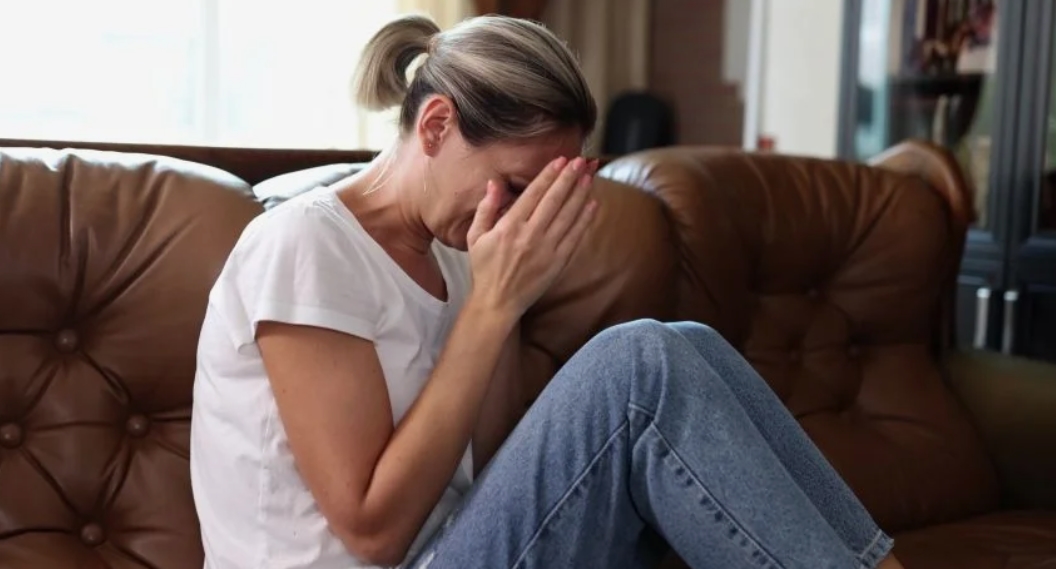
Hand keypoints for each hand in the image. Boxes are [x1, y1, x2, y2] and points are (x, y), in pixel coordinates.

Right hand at [466, 156, 598, 319]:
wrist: (498, 302)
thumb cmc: (485, 268)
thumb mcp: (475, 236)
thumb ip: (485, 208)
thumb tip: (494, 183)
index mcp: (509, 227)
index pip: (533, 194)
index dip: (549, 175)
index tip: (560, 160)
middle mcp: (530, 236)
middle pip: (554, 200)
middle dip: (569, 178)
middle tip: (581, 160)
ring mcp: (547, 249)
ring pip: (568, 215)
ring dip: (580, 194)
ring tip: (589, 176)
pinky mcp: (558, 262)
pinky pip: (575, 236)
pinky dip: (585, 219)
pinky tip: (592, 204)